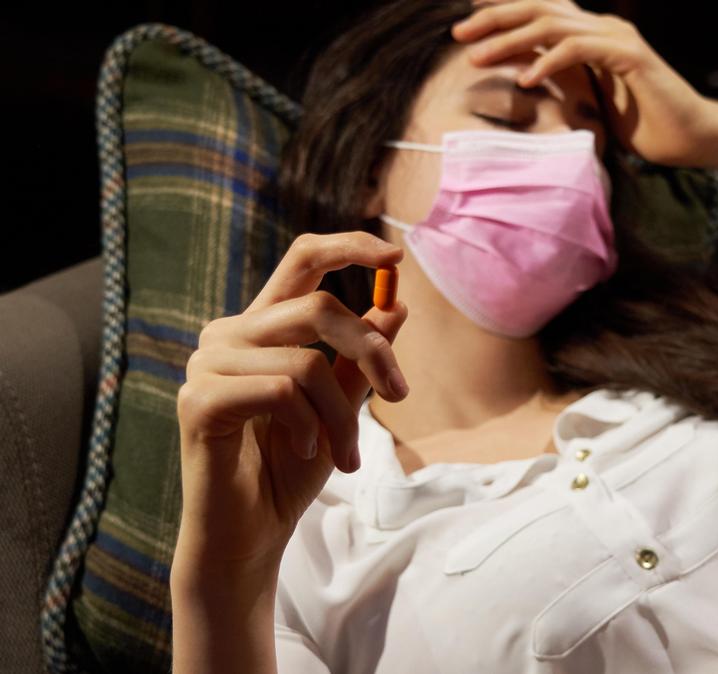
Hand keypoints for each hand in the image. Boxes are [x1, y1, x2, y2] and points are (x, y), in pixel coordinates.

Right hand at [174, 232, 407, 567]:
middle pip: (317, 307)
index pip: (302, 261)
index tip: (396, 255)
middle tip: (400, 394)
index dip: (349, 248)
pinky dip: (308, 427)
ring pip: (307, 361)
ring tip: (346, 454)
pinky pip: (281, 392)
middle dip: (372, 352)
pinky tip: (304, 451)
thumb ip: (359, 359)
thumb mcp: (341, 406)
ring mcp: (207, 365)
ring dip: (343, 415)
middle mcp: (227, 334)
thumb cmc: (290, 469)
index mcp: (260, 327)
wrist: (251, 534)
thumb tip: (397, 305)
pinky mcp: (199, 400)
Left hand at [452, 0, 717, 166]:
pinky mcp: (630, 56)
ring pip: (553, 25)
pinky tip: (525, 81)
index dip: (503, 10)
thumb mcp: (594, 101)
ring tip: (477, 58)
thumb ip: (566, 82)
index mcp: (594, 35)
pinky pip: (579, 50)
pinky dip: (548, 62)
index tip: (466, 20)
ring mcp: (618, 38)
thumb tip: (527, 75)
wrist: (694, 138)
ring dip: (511, 39)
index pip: (542, 12)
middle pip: (540, 9)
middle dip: (494, 19)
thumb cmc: (647, 127)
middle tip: (457, 34)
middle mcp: (604, 28)